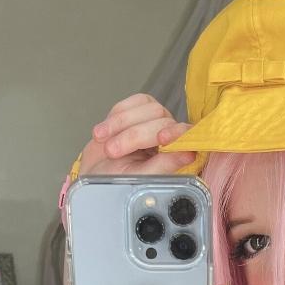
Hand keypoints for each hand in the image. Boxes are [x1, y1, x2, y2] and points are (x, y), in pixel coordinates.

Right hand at [77, 93, 195, 180]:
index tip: (162, 138)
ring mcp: (154, 120)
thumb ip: (165, 166)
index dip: (176, 133)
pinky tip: (104, 131)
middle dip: (133, 136)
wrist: (95, 175)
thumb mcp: (141, 179)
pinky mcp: (138, 110)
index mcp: (175, 153)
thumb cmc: (118, 182)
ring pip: (148, 107)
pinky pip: (132, 102)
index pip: (186, 134)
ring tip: (105, 144)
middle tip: (112, 152)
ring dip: (121, 124)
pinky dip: (116, 115)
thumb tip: (190, 153)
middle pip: (161, 119)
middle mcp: (168, 133)